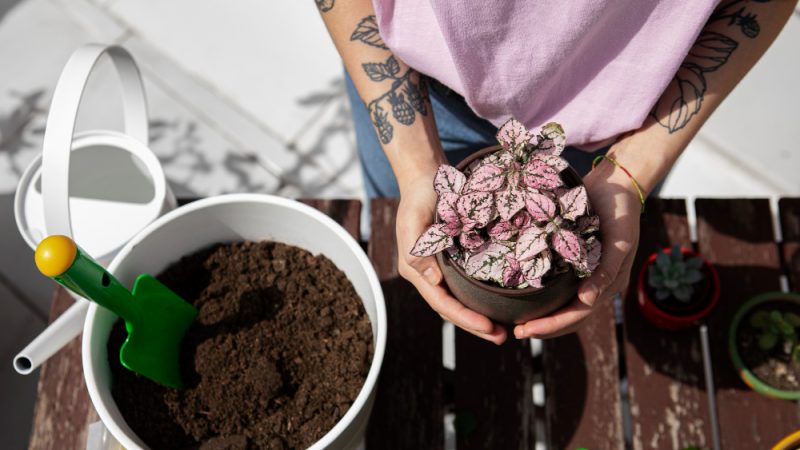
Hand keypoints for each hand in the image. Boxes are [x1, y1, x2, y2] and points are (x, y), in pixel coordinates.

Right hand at [397, 176, 507, 344]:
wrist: (426, 178)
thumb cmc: (419, 197)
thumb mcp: (414, 219)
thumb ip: (417, 249)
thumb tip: (432, 280)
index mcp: (417, 271)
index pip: (442, 303)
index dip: (465, 318)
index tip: (489, 327)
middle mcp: (430, 275)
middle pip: (453, 309)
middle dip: (476, 326)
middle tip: (503, 337)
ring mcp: (443, 269)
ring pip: (462, 301)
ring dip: (482, 317)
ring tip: (506, 329)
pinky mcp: (456, 260)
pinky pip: (470, 285)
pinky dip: (485, 298)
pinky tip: (503, 303)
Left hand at [513, 162, 641, 338]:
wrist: (617, 182)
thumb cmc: (621, 211)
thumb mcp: (620, 240)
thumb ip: (606, 270)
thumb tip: (587, 301)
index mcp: (608, 283)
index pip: (578, 314)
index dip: (553, 326)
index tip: (527, 330)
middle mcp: (594, 282)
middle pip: (568, 315)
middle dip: (544, 327)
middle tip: (516, 332)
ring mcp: (583, 271)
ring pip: (561, 302)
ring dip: (541, 314)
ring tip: (515, 319)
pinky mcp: (571, 257)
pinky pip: (555, 281)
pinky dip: (540, 292)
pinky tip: (520, 292)